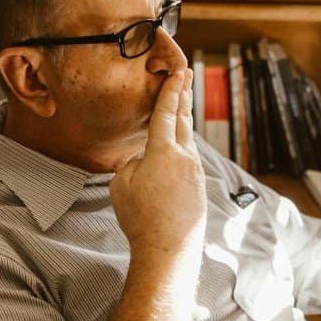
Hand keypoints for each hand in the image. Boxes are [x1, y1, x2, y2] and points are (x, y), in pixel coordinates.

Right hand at [110, 70, 204, 256]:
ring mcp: (195, 172)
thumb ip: (133, 162)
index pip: (166, 112)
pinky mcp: (199, 186)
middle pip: (184, 119)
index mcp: (163, 151)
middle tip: (185, 75)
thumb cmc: (140, 217)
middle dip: (183, 96)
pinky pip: (189, 159)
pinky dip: (183, 146)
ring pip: (188, 140)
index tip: (178, 72)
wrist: (169, 248)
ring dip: (183, 121)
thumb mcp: (122, 183)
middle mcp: (185, 157)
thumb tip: (144, 159)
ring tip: (181, 105)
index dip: (170, 90)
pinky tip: (179, 148)